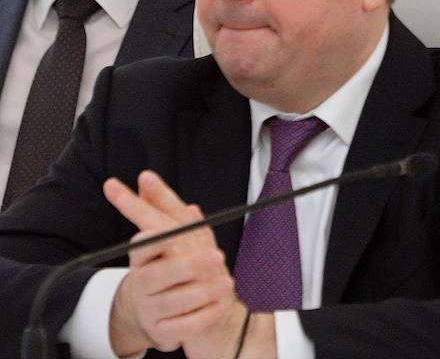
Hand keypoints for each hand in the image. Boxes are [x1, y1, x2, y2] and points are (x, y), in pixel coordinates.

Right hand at [105, 169, 246, 356]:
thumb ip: (161, 207)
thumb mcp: (170, 234)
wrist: (164, 309)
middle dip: (187, 265)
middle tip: (217, 256)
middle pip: (158, 275)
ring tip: (226, 282)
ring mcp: (149, 310)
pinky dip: (204, 315)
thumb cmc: (170, 262)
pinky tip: (220, 304)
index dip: (155, 240)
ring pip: (174, 301)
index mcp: (141, 258)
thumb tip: (146, 179)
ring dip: (202, 292)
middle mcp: (140, 284)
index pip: (142, 246)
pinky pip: (183, 326)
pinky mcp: (162, 332)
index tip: (171, 234)